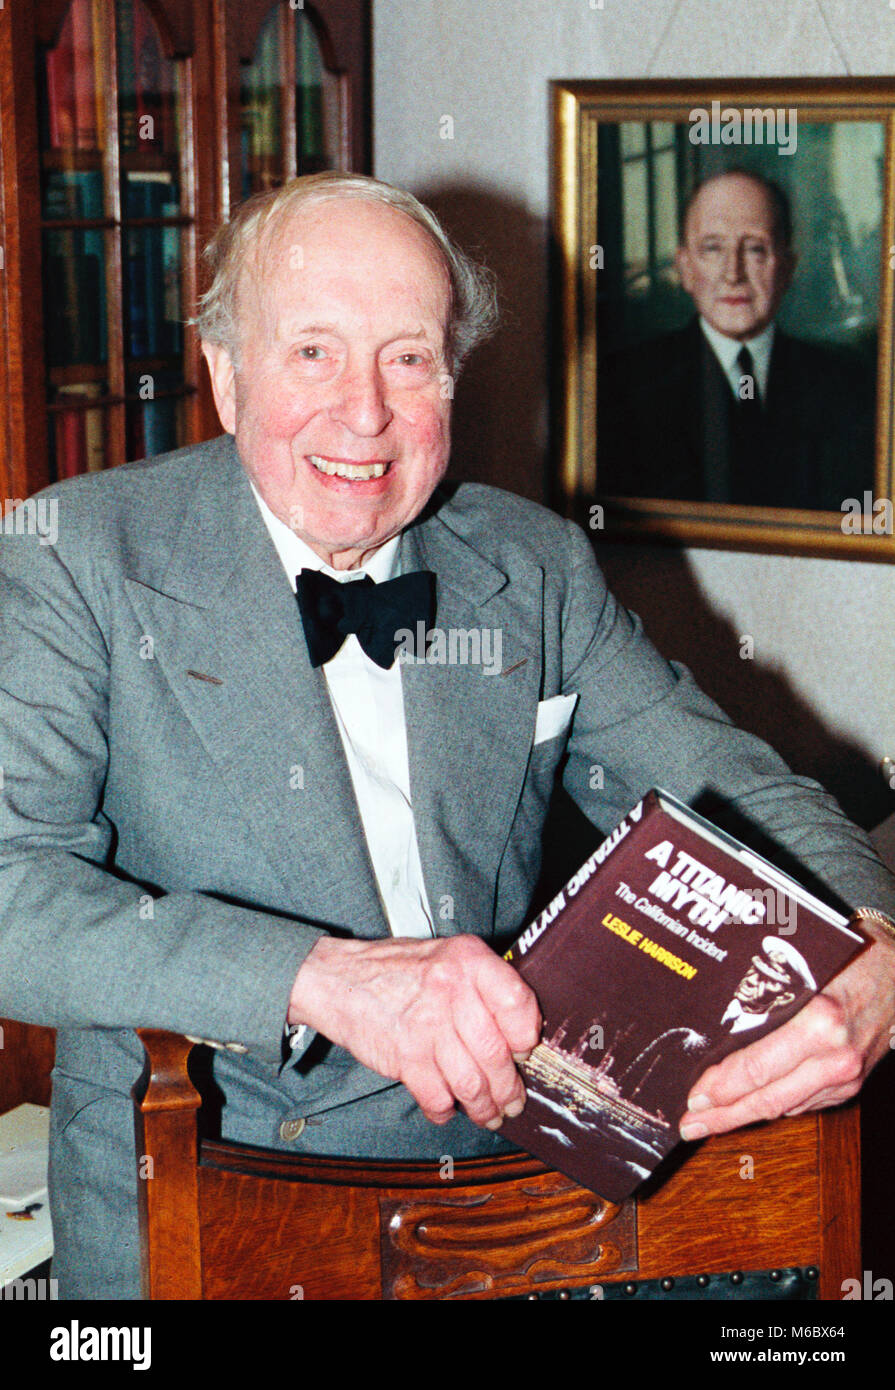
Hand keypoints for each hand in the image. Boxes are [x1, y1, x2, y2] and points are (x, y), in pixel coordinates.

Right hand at [288, 934, 541, 1128]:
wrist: (339, 979)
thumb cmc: (399, 970)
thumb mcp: (448, 957)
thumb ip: (484, 985)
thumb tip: (521, 1033)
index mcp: (469, 960)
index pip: (519, 1004)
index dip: (527, 1037)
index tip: (525, 1052)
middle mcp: (452, 990)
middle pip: (497, 1054)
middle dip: (509, 1088)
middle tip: (513, 1100)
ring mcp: (427, 1026)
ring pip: (472, 1084)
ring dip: (485, 1108)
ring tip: (490, 1114)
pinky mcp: (406, 1057)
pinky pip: (438, 1098)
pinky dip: (446, 1111)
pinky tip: (448, 1109)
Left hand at [679, 927, 894, 1139]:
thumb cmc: (852, 958)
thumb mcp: (805, 967)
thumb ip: (765, 995)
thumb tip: (715, 1024)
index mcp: (819, 1023)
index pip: (758, 1068)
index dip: (722, 1087)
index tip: (694, 1096)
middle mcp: (834, 1058)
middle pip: (768, 1100)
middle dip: (724, 1116)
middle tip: (690, 1125)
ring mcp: (846, 1078)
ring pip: (784, 1108)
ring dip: (745, 1116)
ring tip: (710, 1121)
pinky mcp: (851, 1086)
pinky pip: (802, 1104)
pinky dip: (773, 1107)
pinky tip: (747, 1107)